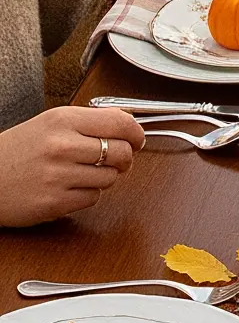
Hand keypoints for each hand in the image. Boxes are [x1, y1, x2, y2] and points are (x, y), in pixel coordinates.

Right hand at [0, 107, 144, 223]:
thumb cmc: (17, 151)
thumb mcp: (50, 123)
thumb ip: (88, 122)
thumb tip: (127, 124)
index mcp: (62, 120)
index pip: (120, 122)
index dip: (136, 133)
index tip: (137, 139)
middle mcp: (62, 145)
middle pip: (121, 152)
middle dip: (124, 158)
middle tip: (115, 159)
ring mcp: (59, 175)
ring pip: (110, 178)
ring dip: (104, 178)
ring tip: (83, 173)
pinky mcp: (56, 202)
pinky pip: (93, 199)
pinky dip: (88, 195)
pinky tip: (70, 187)